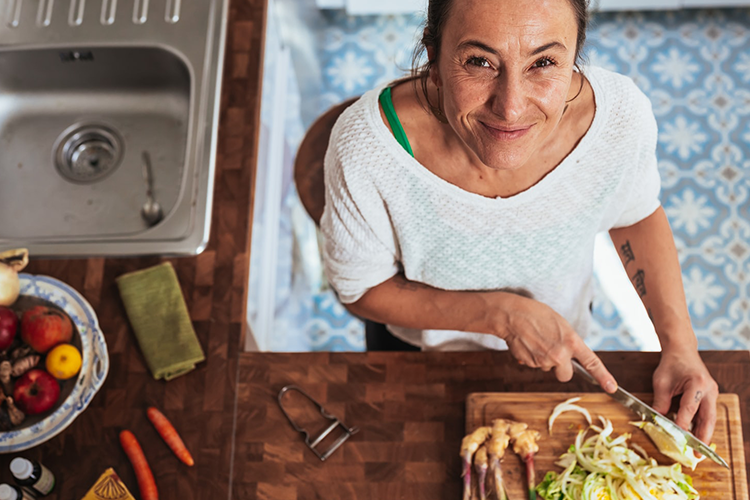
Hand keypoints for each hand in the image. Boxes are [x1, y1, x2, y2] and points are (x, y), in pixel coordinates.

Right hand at [495, 293, 617, 392]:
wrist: (511, 315)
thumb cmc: (535, 314)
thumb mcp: (560, 324)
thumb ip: (568, 341)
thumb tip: (568, 355)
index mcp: (572, 341)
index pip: (592, 363)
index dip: (603, 377)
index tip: (612, 388)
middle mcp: (560, 354)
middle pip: (565, 375)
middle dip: (561, 368)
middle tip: (553, 352)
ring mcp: (544, 361)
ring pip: (548, 368)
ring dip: (544, 359)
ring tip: (536, 340)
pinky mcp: (530, 364)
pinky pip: (535, 365)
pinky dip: (532, 357)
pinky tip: (528, 343)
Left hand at [651, 347, 717, 443]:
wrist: (682, 350)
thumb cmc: (671, 364)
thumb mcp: (661, 382)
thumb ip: (660, 401)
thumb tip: (657, 420)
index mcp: (697, 383)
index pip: (689, 408)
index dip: (683, 423)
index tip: (678, 437)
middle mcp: (709, 389)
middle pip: (708, 418)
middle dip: (702, 437)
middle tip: (697, 454)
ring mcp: (712, 393)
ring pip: (710, 418)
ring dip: (703, 434)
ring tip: (697, 450)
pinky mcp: (710, 396)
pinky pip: (707, 414)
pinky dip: (701, 425)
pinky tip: (695, 436)